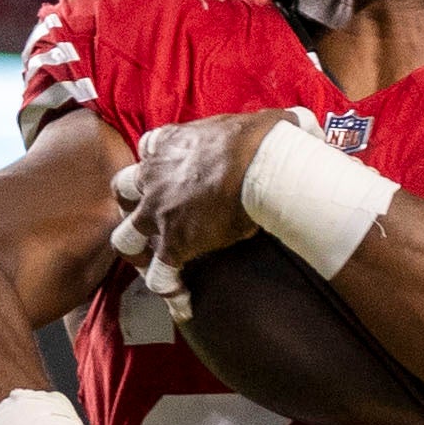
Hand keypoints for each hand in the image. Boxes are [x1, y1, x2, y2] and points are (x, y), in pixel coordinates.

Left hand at [107, 112, 292, 294]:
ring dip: (137, 250)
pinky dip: (168, 290)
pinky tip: (182, 303)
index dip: (156, 163)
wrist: (261, 165)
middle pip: (123, 190)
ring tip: (153, 264)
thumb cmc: (262, 140)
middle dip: (132, 204)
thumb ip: (268, 124)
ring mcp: (158, 212)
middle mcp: (154, 176)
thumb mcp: (260, 121)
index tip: (170, 175)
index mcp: (170, 143)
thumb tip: (300, 124)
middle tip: (152, 218)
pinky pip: (159, 275)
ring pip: (124, 236)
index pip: (149, 148)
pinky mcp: (173, 243)